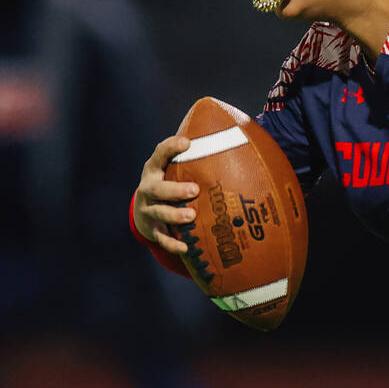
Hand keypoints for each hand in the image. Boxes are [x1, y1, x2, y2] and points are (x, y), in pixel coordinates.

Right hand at [132, 135, 200, 254]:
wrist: (146, 210)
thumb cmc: (173, 181)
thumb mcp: (177, 168)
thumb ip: (199, 157)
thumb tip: (242, 139)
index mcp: (155, 169)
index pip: (159, 154)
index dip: (170, 147)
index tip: (187, 142)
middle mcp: (148, 188)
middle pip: (156, 188)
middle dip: (174, 189)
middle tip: (195, 189)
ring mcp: (148, 210)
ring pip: (159, 212)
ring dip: (175, 214)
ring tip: (192, 215)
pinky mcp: (153, 229)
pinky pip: (162, 238)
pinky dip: (172, 244)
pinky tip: (186, 248)